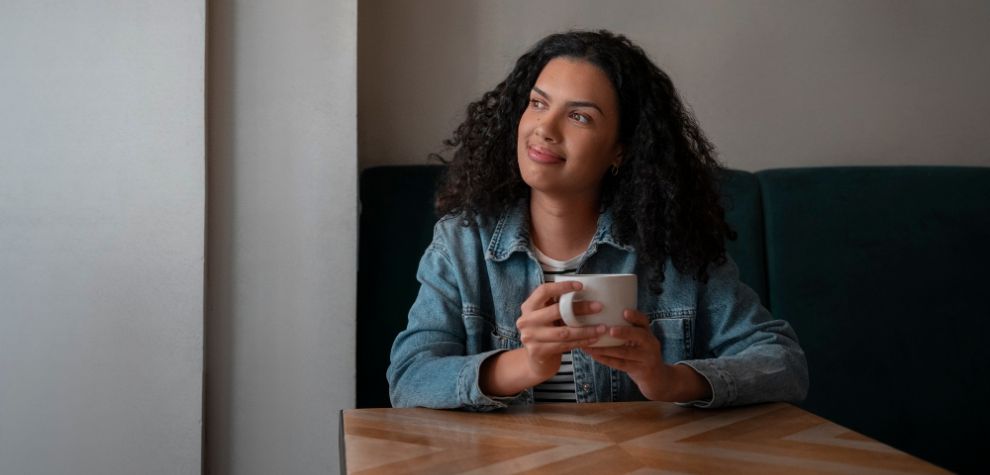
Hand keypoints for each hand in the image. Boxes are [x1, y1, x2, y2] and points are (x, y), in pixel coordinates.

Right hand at [515, 281, 605, 380]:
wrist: (537, 361)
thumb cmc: (547, 332)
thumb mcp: (547, 316)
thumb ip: (557, 305)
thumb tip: (586, 293)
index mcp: (528, 306)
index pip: (544, 291)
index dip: (562, 286)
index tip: (581, 286)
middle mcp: (526, 320)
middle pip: (556, 311)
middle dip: (580, 308)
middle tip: (599, 307)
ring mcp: (530, 337)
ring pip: (564, 332)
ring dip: (586, 330)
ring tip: (602, 327)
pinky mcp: (538, 351)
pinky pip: (565, 345)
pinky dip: (582, 342)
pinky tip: (594, 339)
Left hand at [584, 309, 711, 401]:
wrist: (657, 378)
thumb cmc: (643, 354)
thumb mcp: (641, 341)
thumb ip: (629, 331)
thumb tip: (602, 318)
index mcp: (648, 333)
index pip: (644, 322)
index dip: (635, 316)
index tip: (625, 312)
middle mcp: (650, 344)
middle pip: (640, 335)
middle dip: (624, 332)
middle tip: (610, 330)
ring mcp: (646, 358)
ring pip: (625, 352)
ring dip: (606, 349)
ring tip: (591, 345)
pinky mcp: (640, 370)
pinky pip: (620, 364)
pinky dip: (606, 360)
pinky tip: (594, 355)